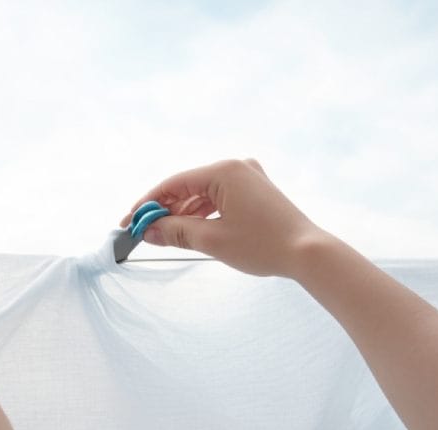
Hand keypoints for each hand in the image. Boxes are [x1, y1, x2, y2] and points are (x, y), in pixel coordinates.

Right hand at [121, 159, 325, 277]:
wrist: (307, 253)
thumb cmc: (263, 245)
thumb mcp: (212, 240)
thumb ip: (175, 232)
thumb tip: (148, 231)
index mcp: (224, 171)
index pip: (174, 184)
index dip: (148, 204)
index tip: (130, 221)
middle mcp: (236, 167)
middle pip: (187, 187)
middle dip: (164, 210)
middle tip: (143, 230)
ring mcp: (248, 178)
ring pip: (202, 194)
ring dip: (182, 213)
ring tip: (162, 234)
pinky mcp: (255, 191)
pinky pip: (219, 198)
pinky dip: (202, 213)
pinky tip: (188, 229)